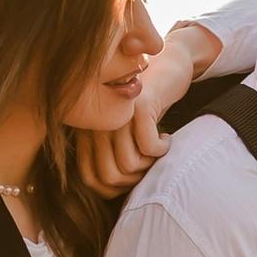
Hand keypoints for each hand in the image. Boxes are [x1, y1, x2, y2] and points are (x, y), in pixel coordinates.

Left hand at [77, 24, 216, 191]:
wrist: (167, 65)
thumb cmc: (146, 106)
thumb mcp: (124, 131)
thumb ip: (112, 155)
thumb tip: (112, 191)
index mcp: (89, 131)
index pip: (89, 178)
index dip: (112, 191)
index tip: (133, 180)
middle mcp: (97, 122)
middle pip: (108, 176)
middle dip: (134, 181)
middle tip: (149, 166)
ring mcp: (116, 113)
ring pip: (127, 164)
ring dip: (149, 165)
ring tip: (157, 152)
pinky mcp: (138, 106)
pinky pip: (147, 147)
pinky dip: (162, 150)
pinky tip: (167, 138)